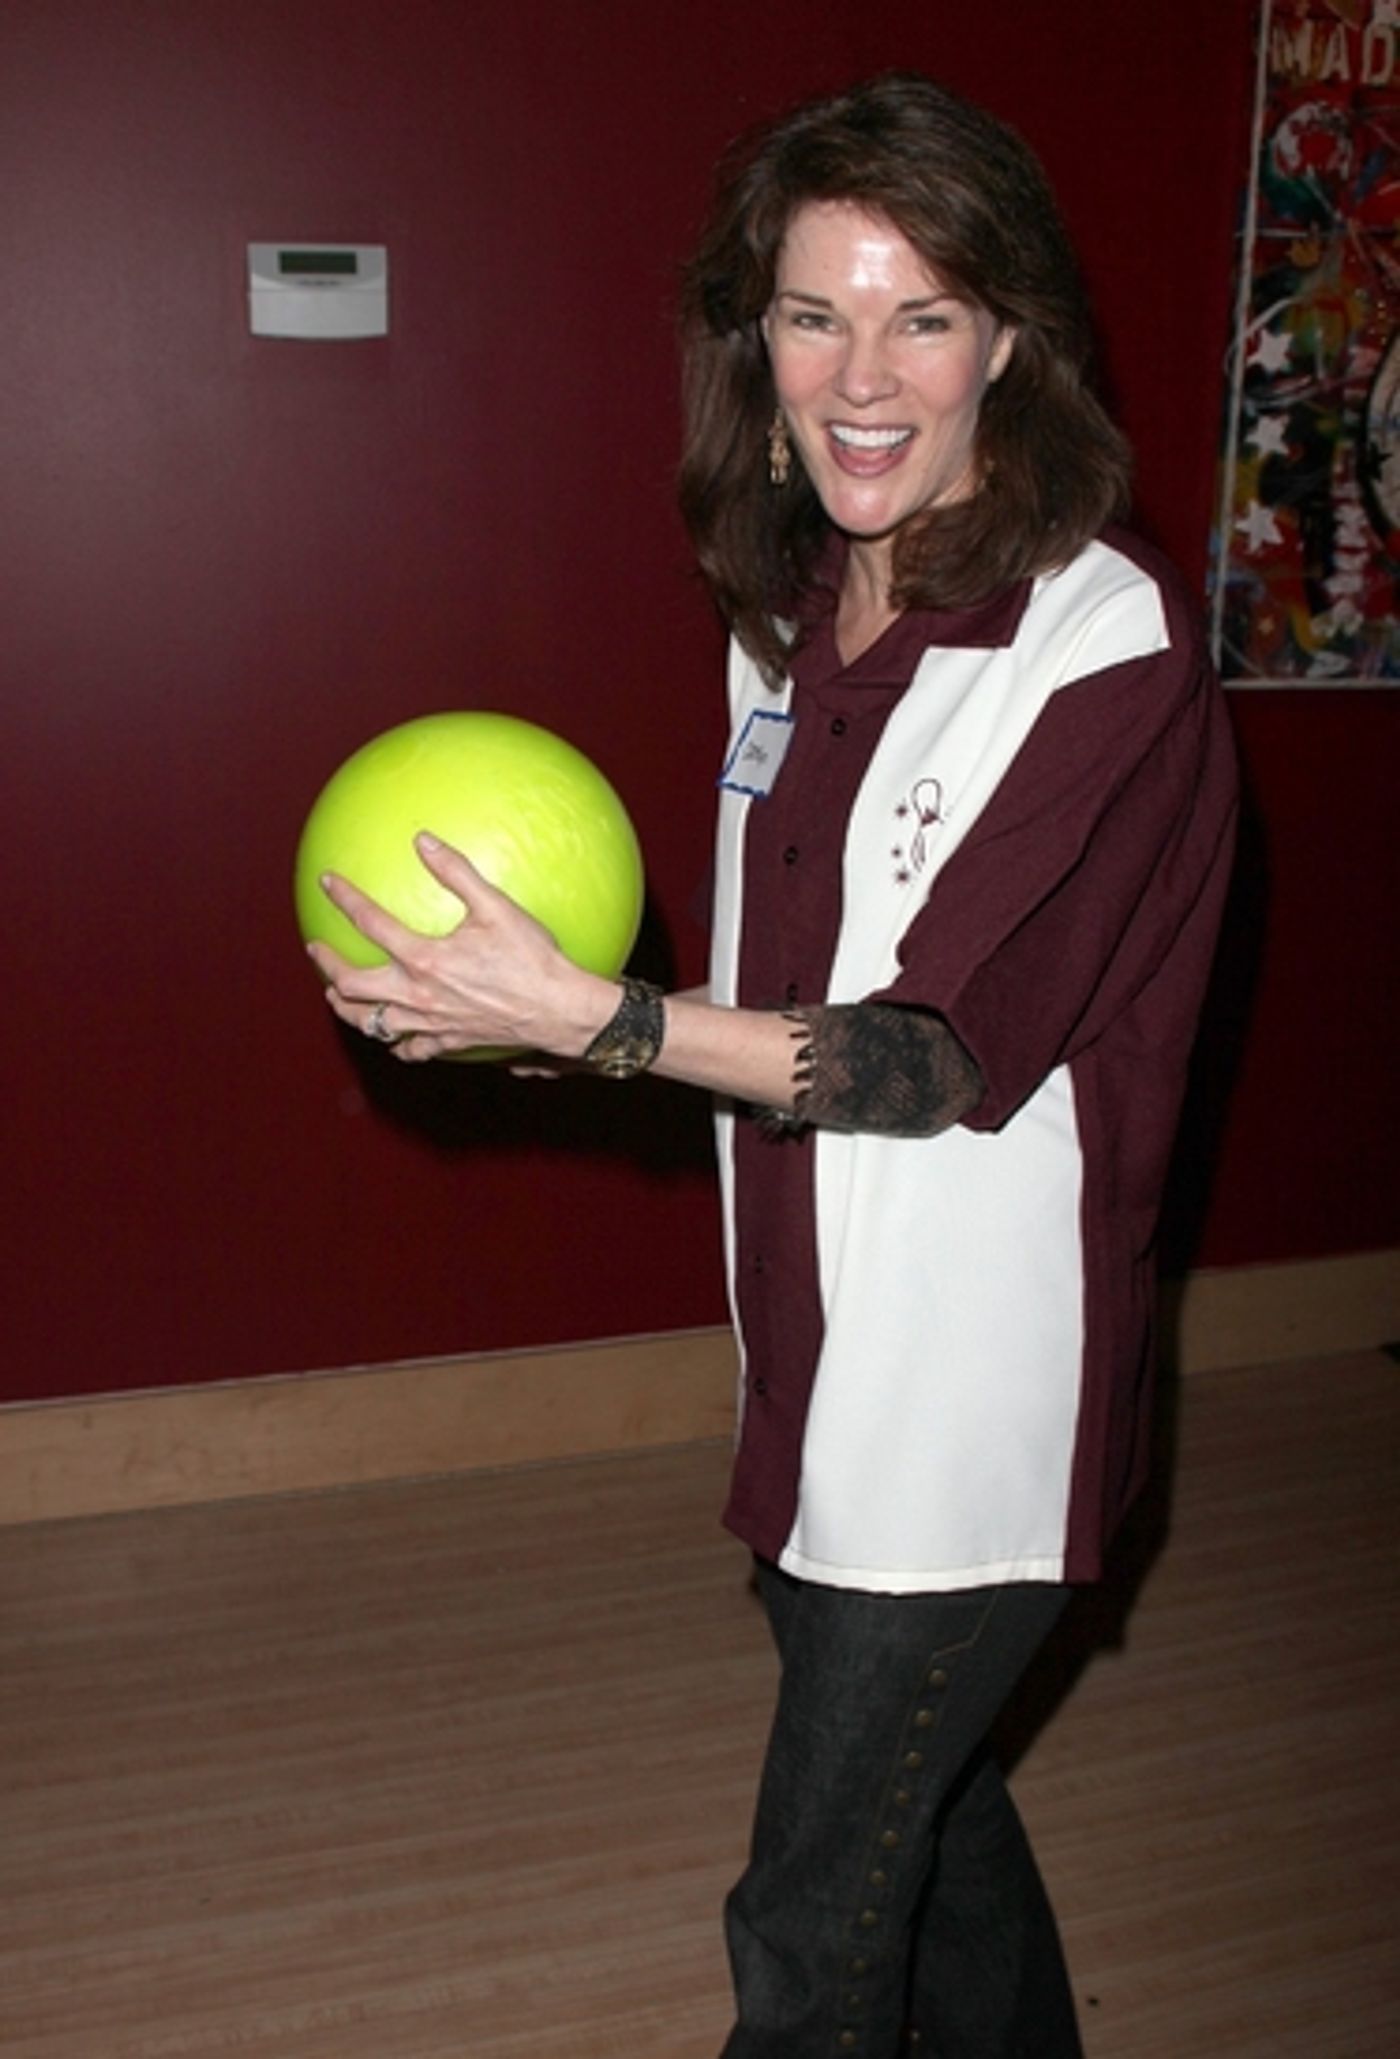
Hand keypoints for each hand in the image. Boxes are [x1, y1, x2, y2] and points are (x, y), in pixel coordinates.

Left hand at [305, 832, 617, 1063]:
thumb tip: (424, 840)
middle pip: (352, 987)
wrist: (558, 1010)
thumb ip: (456, 871)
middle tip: (318, 950)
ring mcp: (430, 1024)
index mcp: (425, 958)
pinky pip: (410, 1050)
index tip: (328, 882)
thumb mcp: (496, 907)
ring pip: (372, 1024)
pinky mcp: (448, 1042)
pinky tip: (394, 1036)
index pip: (370, 924)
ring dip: (349, 1009)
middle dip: (328, 966)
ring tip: (336, 997)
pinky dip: (395, 1043)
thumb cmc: (531, 958)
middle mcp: (418, 995)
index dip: (345, 899)